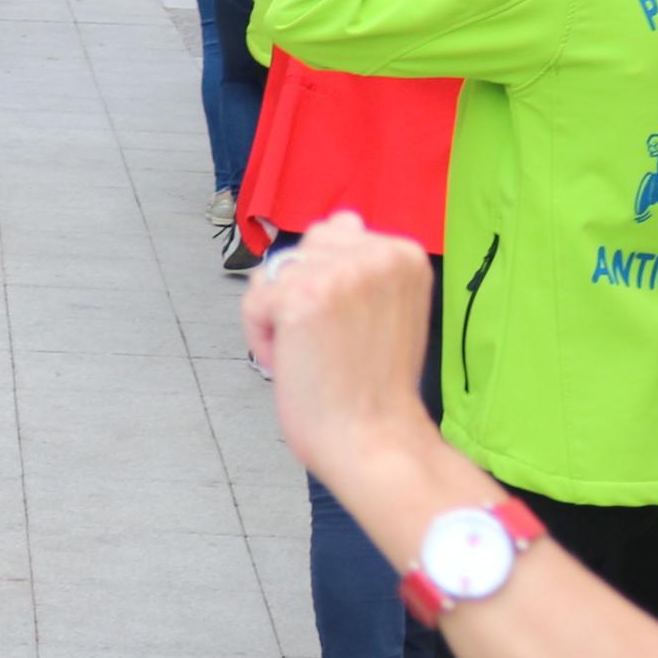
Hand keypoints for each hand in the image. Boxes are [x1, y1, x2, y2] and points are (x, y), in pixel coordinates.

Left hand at [242, 215, 447, 488]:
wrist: (374, 440)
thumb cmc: (375, 389)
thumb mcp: (386, 307)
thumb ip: (362, 263)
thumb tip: (343, 216)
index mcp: (404, 252)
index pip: (333, 236)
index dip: (326, 287)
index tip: (349, 329)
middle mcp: (377, 253)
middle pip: (299, 252)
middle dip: (299, 298)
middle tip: (331, 346)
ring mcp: (340, 272)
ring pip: (273, 276)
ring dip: (280, 320)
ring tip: (317, 355)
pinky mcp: (302, 297)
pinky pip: (254, 303)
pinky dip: (263, 339)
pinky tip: (297, 363)